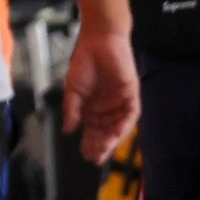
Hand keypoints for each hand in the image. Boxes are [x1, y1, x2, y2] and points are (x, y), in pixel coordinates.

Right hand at [66, 21, 140, 159]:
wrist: (99, 41)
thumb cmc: (84, 61)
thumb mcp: (73, 89)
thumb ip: (72, 110)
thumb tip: (68, 129)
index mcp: (93, 105)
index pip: (92, 129)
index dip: (89, 142)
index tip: (85, 154)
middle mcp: (108, 106)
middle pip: (105, 130)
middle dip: (100, 144)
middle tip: (94, 157)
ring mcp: (120, 101)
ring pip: (118, 126)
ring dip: (111, 139)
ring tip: (102, 150)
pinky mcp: (131, 94)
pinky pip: (130, 114)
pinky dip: (123, 125)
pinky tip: (114, 135)